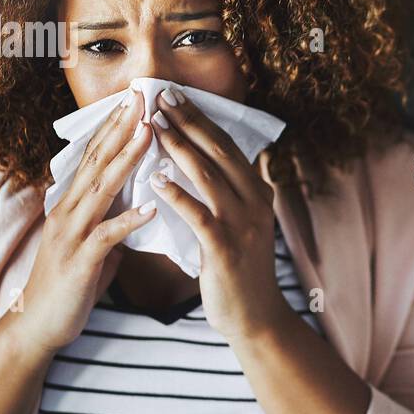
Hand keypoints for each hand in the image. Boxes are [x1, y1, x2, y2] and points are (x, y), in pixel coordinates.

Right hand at [20, 89, 158, 353]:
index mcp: (72, 203)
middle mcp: (68, 210)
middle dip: (121, 127)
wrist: (38, 324)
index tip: (135, 99)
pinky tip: (150, 209)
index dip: (113, 126)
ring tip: (149, 134)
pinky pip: (107, 237)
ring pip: (101, 189)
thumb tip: (138, 198)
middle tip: (142, 97)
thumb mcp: (92, 240)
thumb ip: (109, 216)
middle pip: (96, 160)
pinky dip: (128, 221)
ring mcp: (71, 233)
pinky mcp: (79, 261)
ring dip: (126, 159)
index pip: (94, 155)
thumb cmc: (70, 282)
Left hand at [147, 87, 292, 339]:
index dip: (200, 119)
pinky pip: (198, 214)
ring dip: (179, 147)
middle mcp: (255, 203)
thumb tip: (206, 161)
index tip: (174, 96)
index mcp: (258, 193)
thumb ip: (229, 194)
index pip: (227, 146)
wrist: (256, 317)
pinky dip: (177, 194)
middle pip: (219, 152)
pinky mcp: (225, 249)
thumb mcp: (242, 224)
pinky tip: (156, 178)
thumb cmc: (239, 270)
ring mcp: (243, 225)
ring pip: (208, 176)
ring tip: (154, 126)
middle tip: (161, 97)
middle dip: (189, 122)